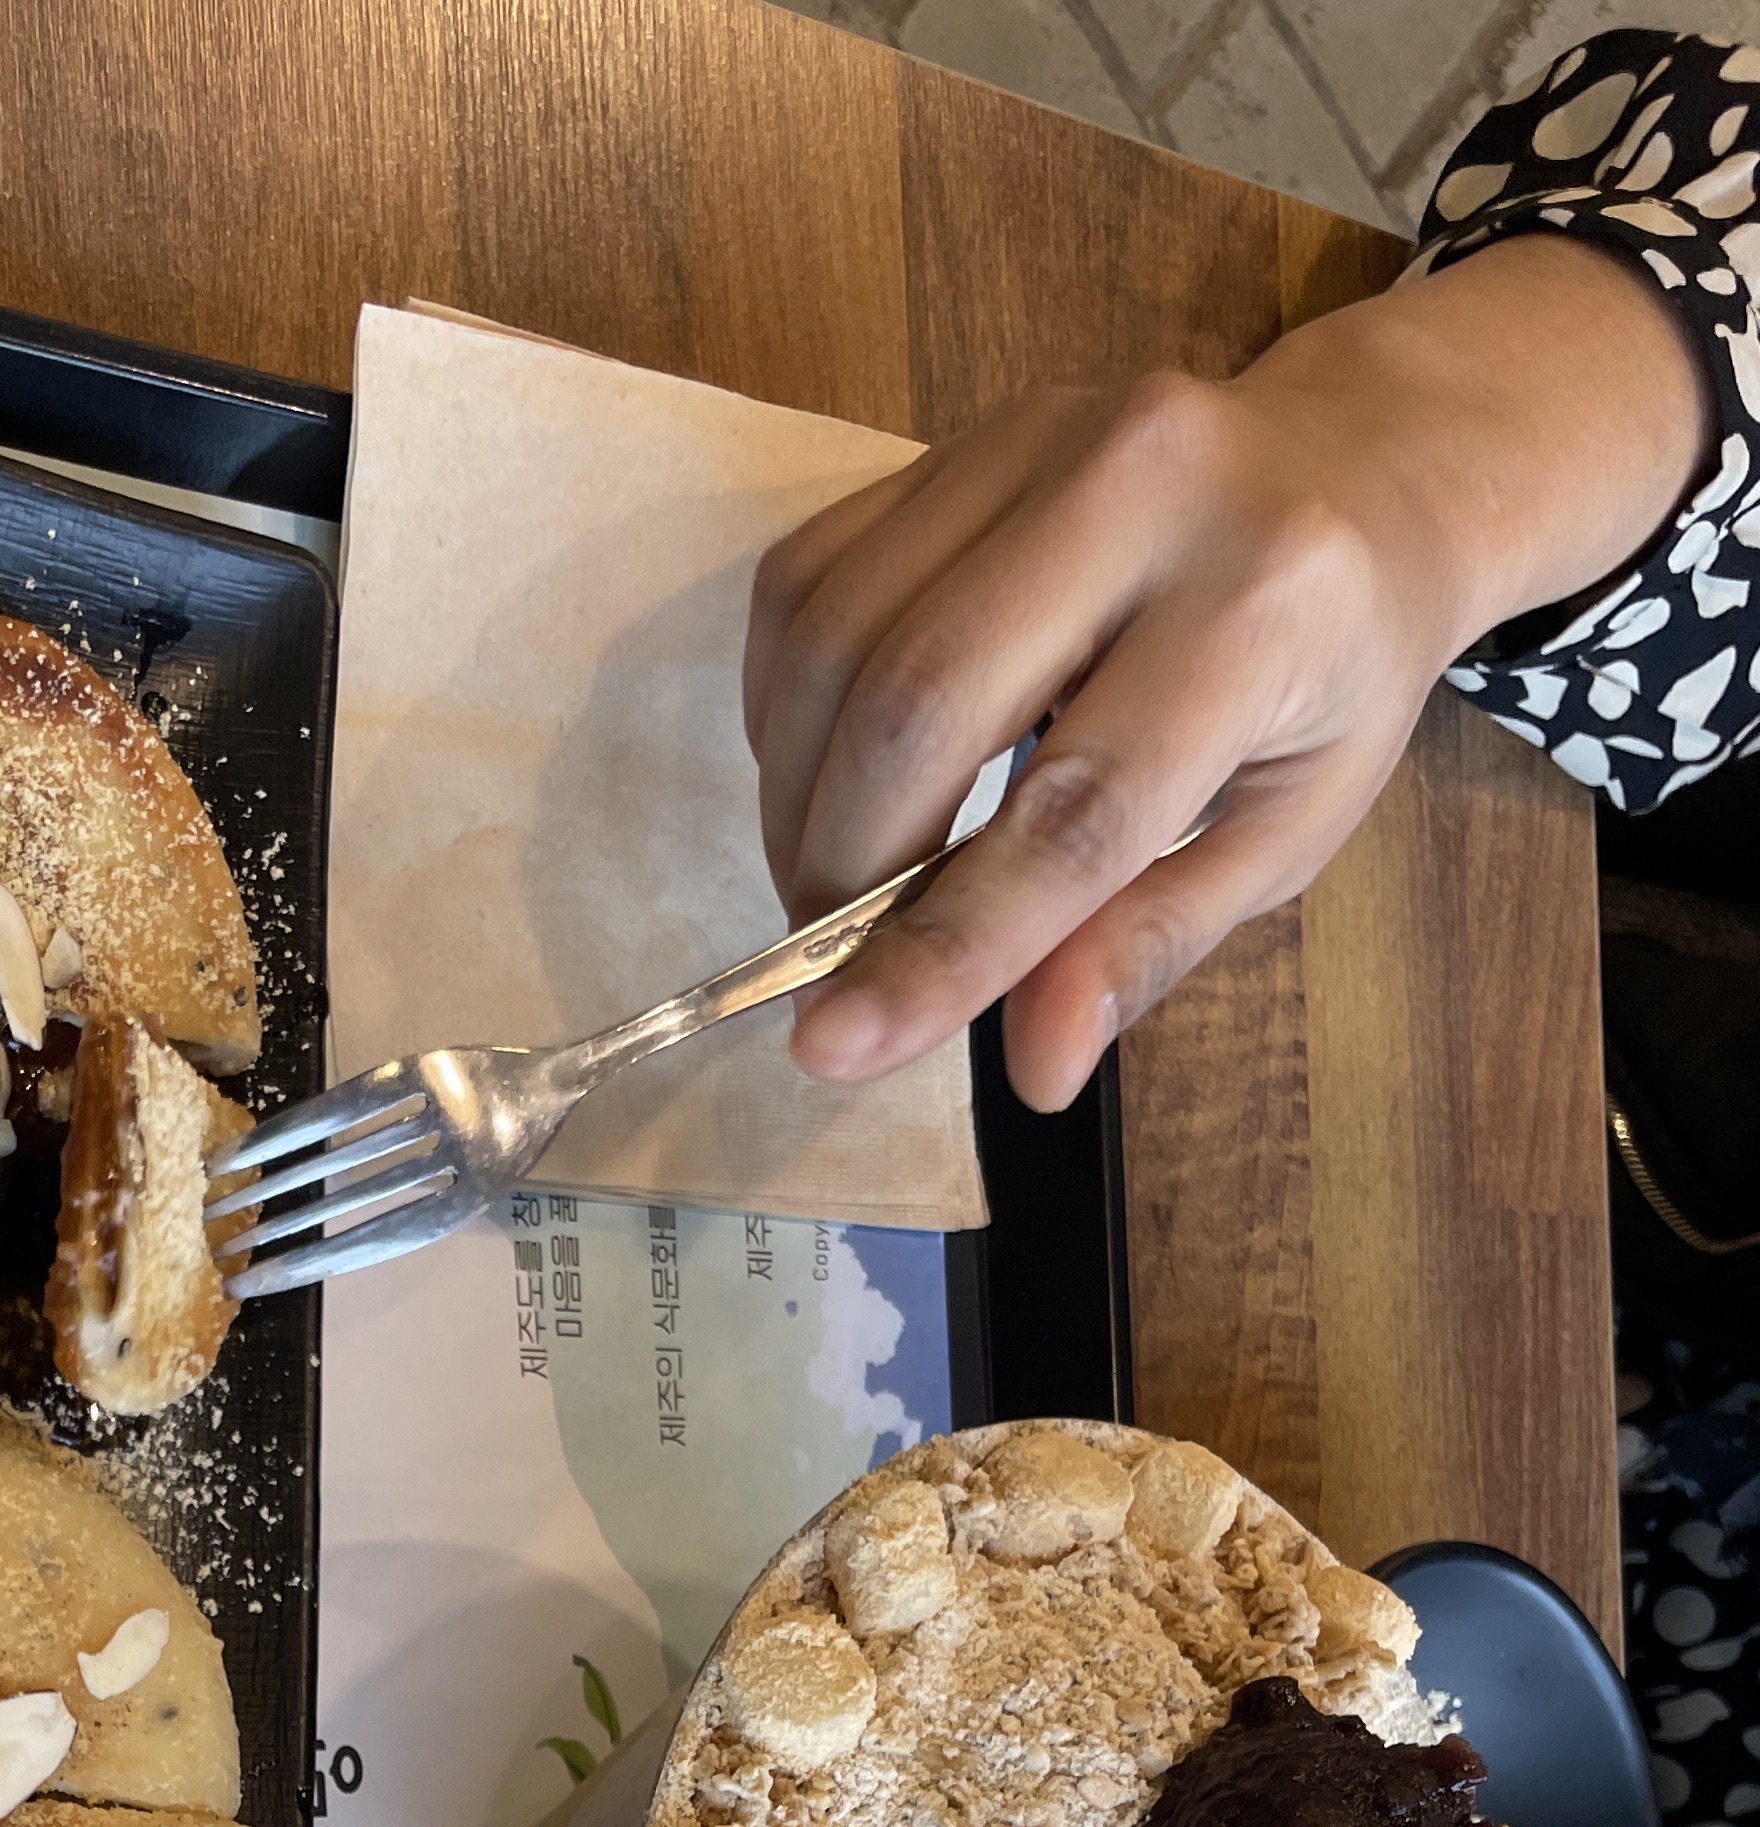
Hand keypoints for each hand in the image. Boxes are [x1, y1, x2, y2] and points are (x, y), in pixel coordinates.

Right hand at [743, 235, 1712, 1109]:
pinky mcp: (950, 440)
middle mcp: (1146, 485)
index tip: (835, 1048)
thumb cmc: (1327, 676)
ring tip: (835, 884)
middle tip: (836, 965)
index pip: (1073, 809)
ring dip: (800, 801)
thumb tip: (1035, 1070)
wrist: (1354, 475)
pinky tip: (833, 777)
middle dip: (843, 870)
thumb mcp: (1287, 833)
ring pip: (838, 644)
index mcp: (1269, 602)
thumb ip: (1152, 940)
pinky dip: (789, 714)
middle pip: (920, 707)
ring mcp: (1033, 439)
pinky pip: (807, 585)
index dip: (945, 943)